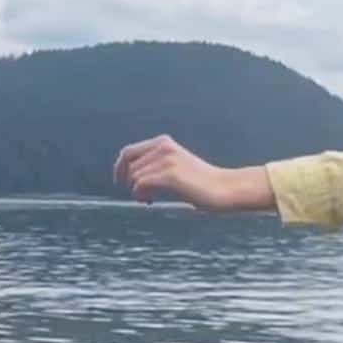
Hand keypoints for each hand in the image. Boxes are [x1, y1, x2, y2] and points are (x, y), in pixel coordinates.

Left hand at [114, 136, 275, 212]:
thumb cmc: (199, 183)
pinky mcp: (170, 174)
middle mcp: (164, 146)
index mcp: (164, 142)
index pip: (128, 151)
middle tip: (140, 195)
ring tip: (149, 199)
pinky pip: (141, 183)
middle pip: (129, 164)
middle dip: (128, 182)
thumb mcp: (175, 166)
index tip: (120, 182)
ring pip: (134, 176)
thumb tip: (128, 176)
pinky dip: (140, 194)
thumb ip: (155, 165)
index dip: (120, 167)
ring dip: (136, 191)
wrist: (223, 188)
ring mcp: (167, 159)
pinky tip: (149, 201)